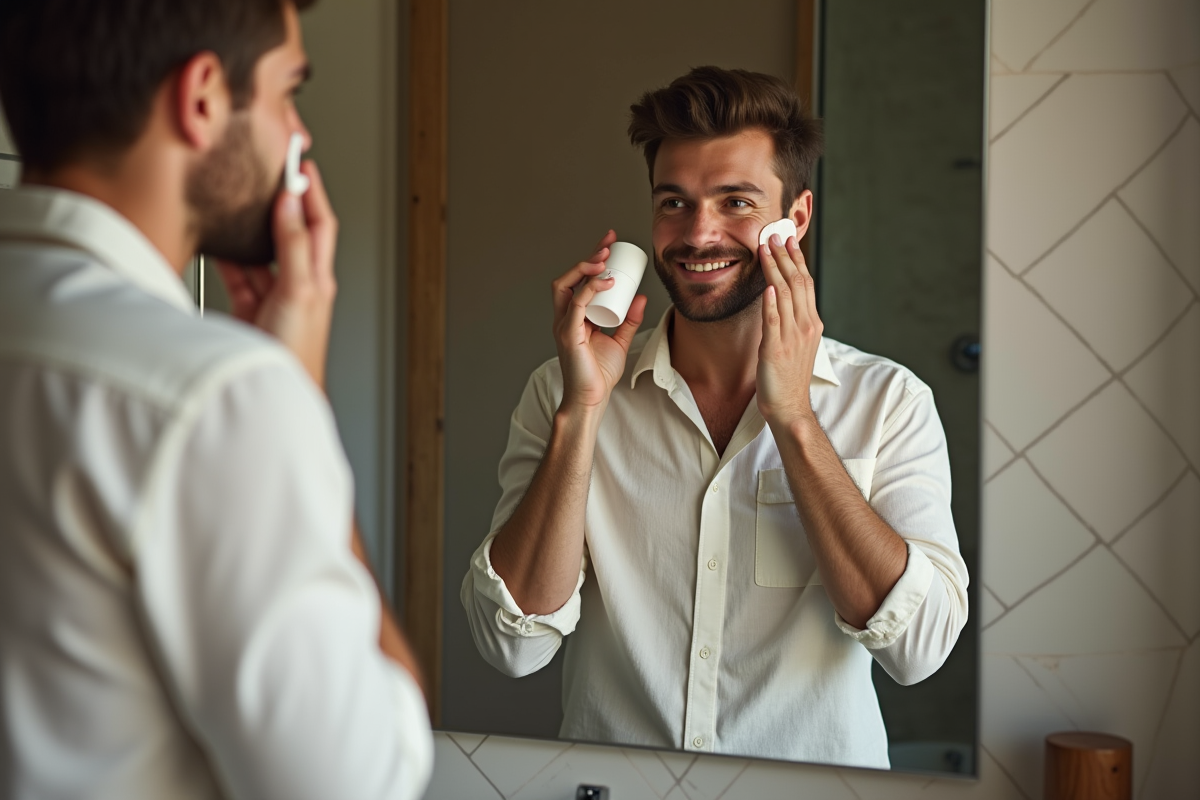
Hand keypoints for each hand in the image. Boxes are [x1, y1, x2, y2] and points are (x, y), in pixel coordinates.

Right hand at [215, 161, 338, 388]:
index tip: (299, 164)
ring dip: (251, 229)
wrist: (278, 389)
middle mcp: (299, 284)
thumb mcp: (300, 291)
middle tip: (266, 175)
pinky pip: (239, 274)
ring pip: (261, 253)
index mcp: (319, 278)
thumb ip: (295, 247)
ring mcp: (273, 295)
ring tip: (240, 202)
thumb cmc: (298, 353)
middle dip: (278, 204)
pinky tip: (220, 242)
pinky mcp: (249, 308)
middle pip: (290, 233)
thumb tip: (290, 206)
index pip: (319, 224)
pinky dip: (229, 257)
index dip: (311, 192)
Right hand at [550, 229, 647, 411]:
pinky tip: (606, 281)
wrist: (592, 398)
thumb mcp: (620, 340)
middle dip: (588, 256)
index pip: (579, 280)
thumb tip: (641, 297)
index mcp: (574, 316)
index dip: (593, 259)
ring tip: (604, 258)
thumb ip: (630, 320)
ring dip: (584, 268)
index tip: (610, 243)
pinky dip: (589, 290)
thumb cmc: (600, 373)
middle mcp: (565, 317)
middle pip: (568, 277)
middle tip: (608, 244)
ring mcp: (563, 324)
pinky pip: (575, 305)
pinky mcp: (567, 334)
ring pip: (565, 286)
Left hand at [756, 233, 822, 429]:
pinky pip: (774, 321)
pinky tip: (767, 286)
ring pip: (786, 296)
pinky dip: (771, 303)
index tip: (786, 240)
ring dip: (775, 270)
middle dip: (784, 256)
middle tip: (774, 235)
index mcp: (812, 323)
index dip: (795, 259)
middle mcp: (805, 326)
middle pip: (797, 283)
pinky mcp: (776, 350)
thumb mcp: (796, 343)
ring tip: (766, 249)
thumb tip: (780, 296)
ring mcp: (792, 337)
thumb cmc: (789, 377)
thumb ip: (792, 319)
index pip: (805, 283)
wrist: (790, 406)